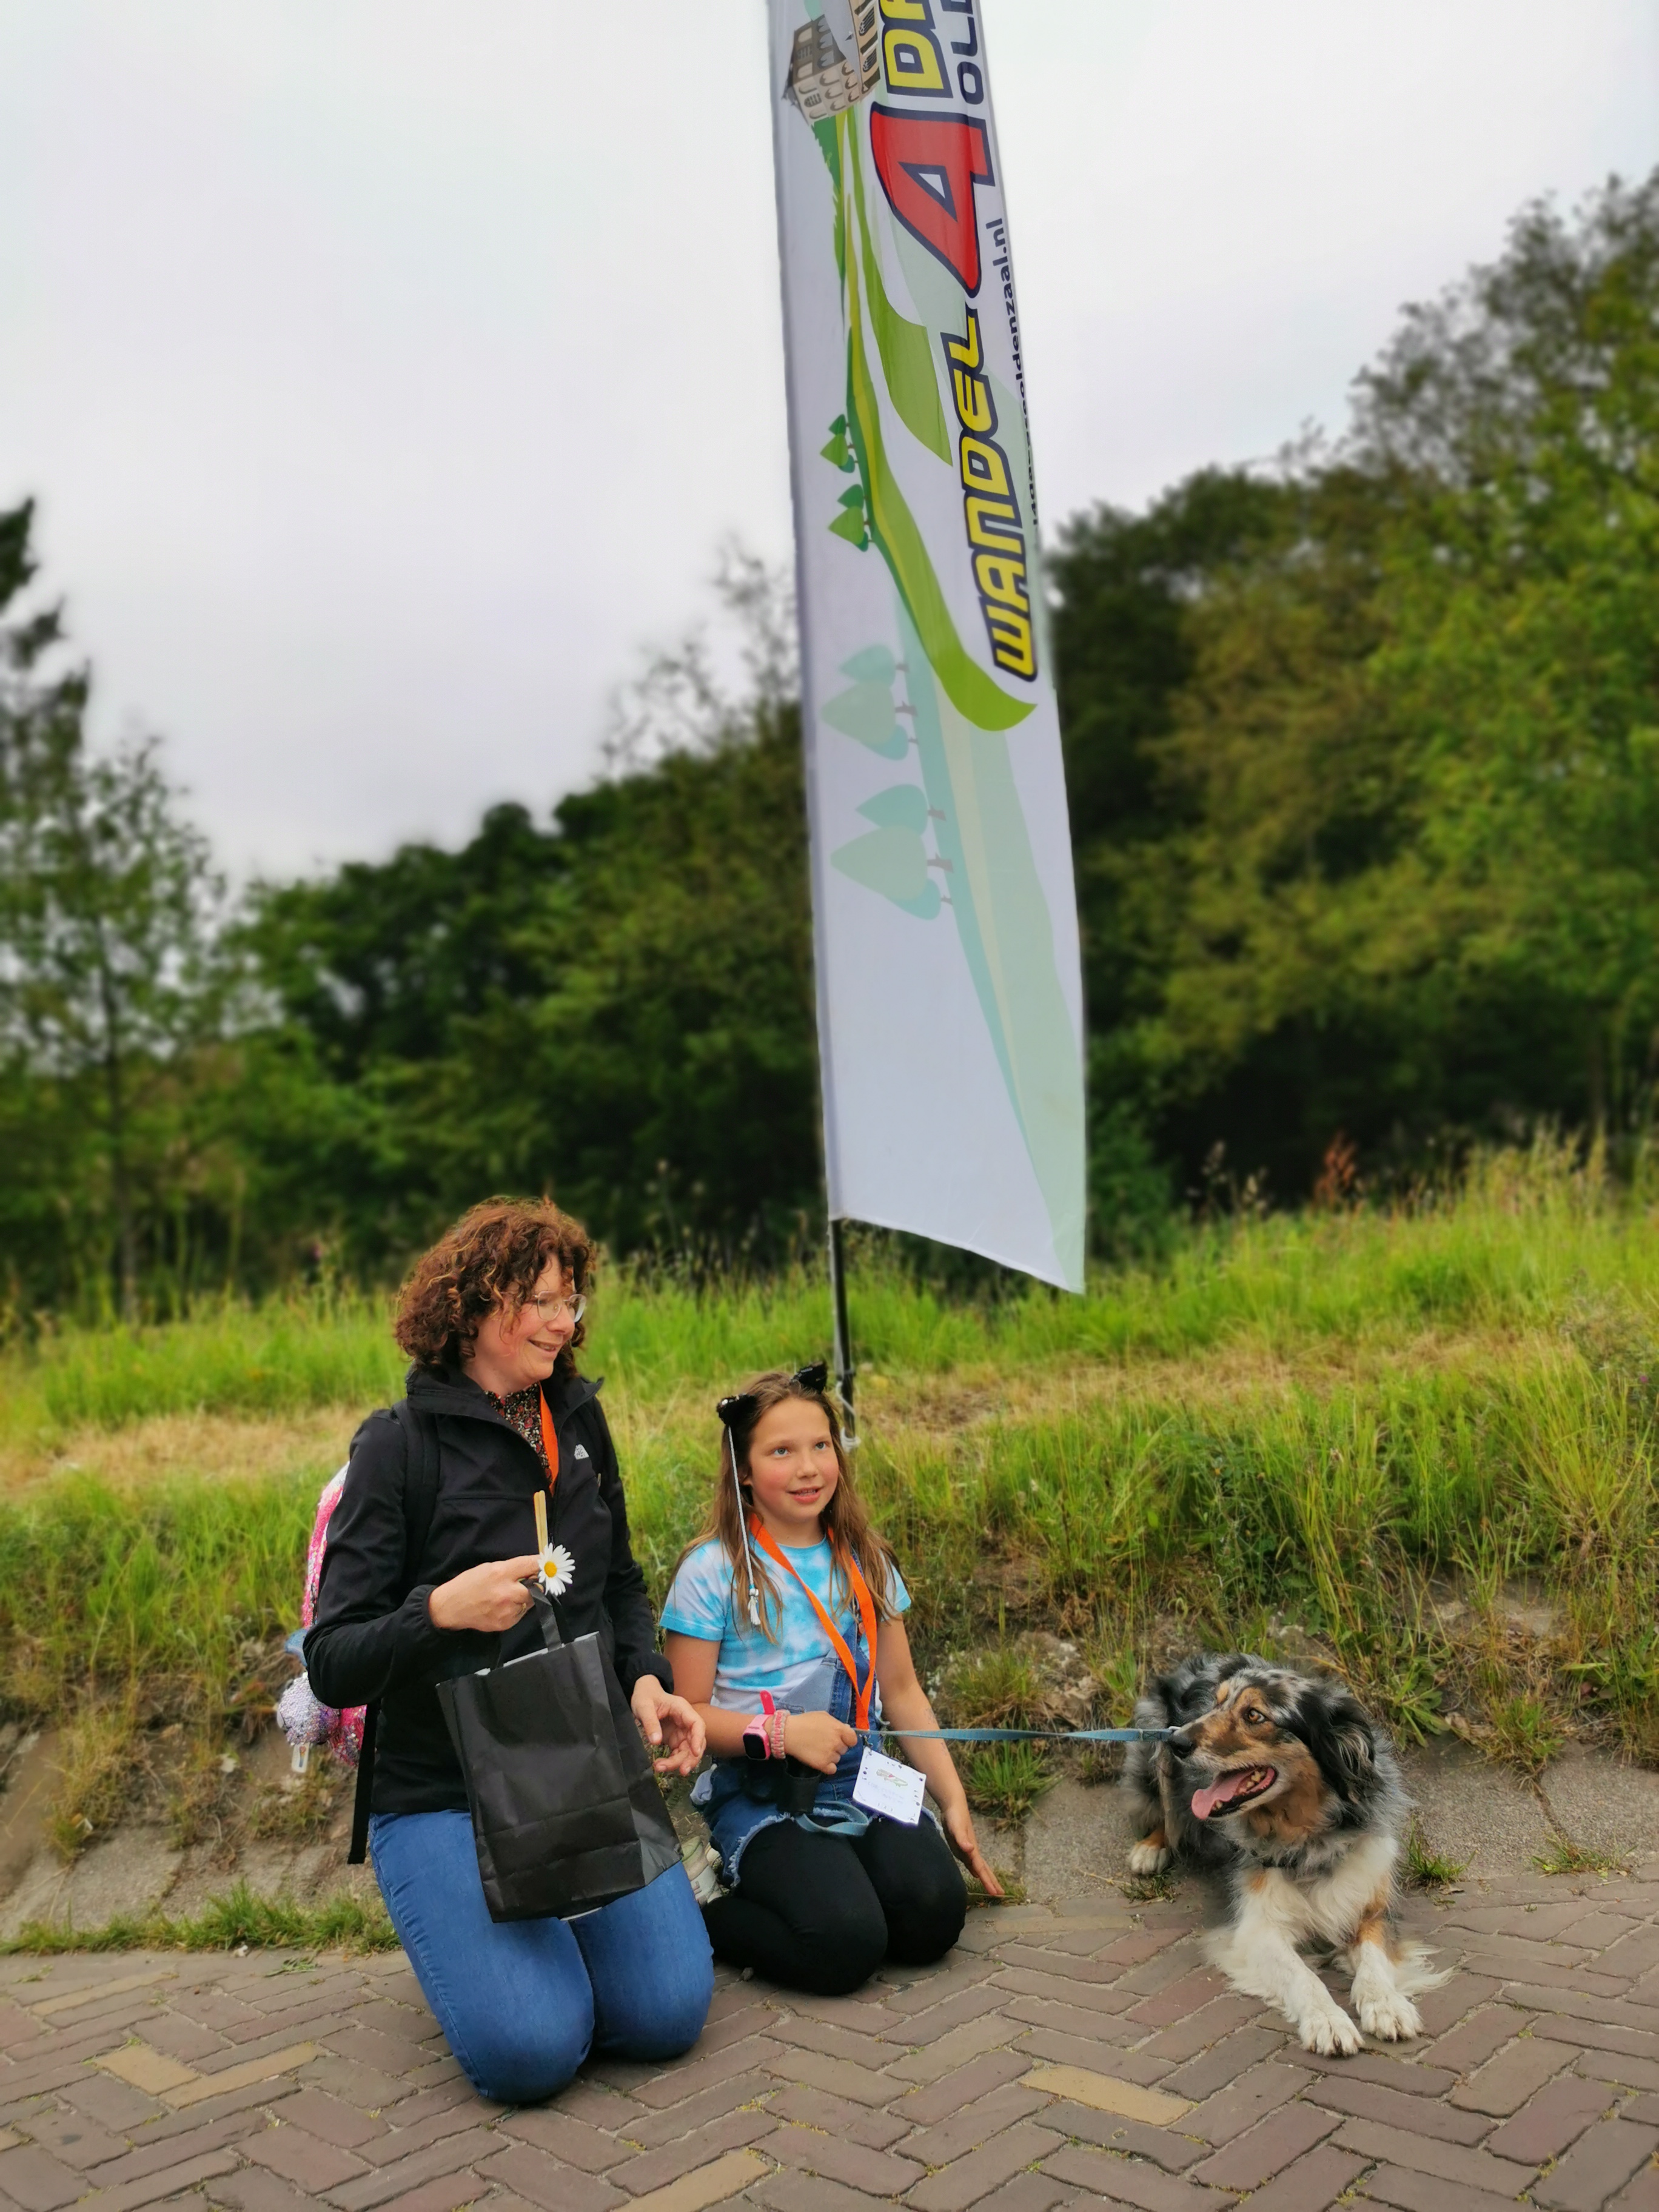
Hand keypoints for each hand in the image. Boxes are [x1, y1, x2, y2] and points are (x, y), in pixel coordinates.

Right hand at [428, 1555, 542, 1632]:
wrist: (451, 1607)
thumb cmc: (470, 1583)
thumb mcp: (489, 1567)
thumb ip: (511, 1568)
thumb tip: (533, 1567)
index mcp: (501, 1573)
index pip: (530, 1565)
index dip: (542, 1564)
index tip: (549, 1565)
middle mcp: (507, 1592)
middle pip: (538, 1588)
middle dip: (537, 1585)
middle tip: (532, 1583)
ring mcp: (507, 1610)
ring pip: (530, 1603)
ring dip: (527, 1598)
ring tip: (511, 1595)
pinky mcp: (505, 1624)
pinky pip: (520, 1614)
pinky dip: (517, 1609)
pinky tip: (504, 1606)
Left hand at [632, 1678, 705, 1775]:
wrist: (643, 1694)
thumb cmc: (645, 1696)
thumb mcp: (644, 1707)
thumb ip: (650, 1723)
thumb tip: (656, 1742)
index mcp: (682, 1709)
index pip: (697, 1724)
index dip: (698, 1739)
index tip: (695, 1753)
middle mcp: (685, 1721)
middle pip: (695, 1742)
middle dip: (690, 1758)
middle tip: (681, 1770)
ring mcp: (681, 1731)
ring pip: (688, 1751)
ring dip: (678, 1762)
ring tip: (660, 1767)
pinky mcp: (675, 1739)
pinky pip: (678, 1753)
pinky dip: (672, 1762)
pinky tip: (661, 1765)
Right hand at [783, 1711, 857, 1774]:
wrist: (789, 1733)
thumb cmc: (805, 1721)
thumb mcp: (823, 1716)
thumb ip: (837, 1723)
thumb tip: (847, 1730)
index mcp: (838, 1729)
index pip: (853, 1739)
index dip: (848, 1739)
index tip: (842, 1739)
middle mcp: (837, 1742)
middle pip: (844, 1749)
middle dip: (837, 1746)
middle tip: (825, 1742)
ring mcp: (830, 1754)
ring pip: (837, 1758)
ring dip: (831, 1755)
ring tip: (820, 1750)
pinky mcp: (822, 1764)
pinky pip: (832, 1769)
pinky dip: (828, 1766)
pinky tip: (821, 1760)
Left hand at [941, 1798, 1004, 1897]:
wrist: (954, 1805)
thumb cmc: (955, 1816)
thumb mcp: (957, 1827)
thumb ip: (962, 1839)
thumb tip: (970, 1849)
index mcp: (972, 1850)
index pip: (981, 1869)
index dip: (988, 1882)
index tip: (996, 1894)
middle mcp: (972, 1851)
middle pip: (983, 1869)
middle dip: (991, 1882)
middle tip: (1000, 1895)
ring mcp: (968, 1849)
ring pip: (978, 1867)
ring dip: (985, 1877)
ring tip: (992, 1887)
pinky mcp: (962, 1847)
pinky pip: (970, 1862)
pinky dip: (975, 1869)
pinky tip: (975, 1873)